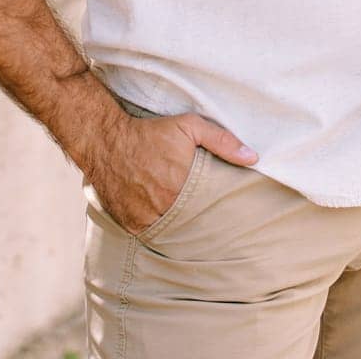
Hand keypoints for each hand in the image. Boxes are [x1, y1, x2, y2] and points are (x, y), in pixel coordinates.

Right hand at [84, 110, 257, 235]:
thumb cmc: (151, 132)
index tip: (225, 212)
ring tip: (185, 219)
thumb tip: (253, 157)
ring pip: (171, 233)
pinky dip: (157, 228)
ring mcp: (145, 220)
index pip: (210, 211)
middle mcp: (164, 209)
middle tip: (208, 219)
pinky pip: (150, 234)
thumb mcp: (189, 126)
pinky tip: (162, 217)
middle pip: (192, 225)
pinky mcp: (130, 225)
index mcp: (183, 187)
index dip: (217, 211)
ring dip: (178, 227)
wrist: (106, 140)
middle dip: (200, 222)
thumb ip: (222, 141)